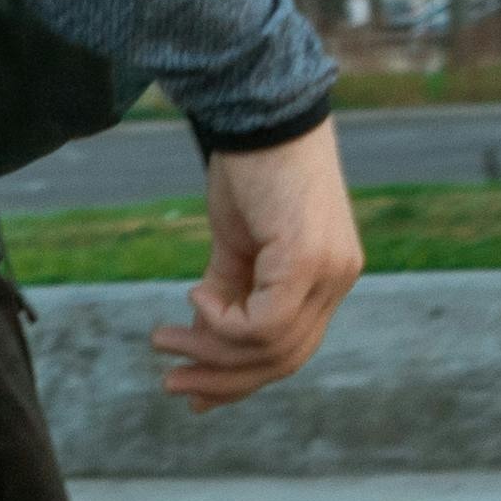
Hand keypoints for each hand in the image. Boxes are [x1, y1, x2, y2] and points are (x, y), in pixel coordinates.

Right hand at [148, 120, 361, 409]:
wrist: (258, 110)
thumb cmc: (249, 167)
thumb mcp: (236, 241)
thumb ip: (228, 290)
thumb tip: (202, 333)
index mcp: (326, 277)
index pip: (290, 349)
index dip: (241, 378)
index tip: (194, 390)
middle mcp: (337, 280)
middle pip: (283, 360)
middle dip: (222, 378)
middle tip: (172, 384)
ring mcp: (329, 273)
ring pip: (271, 348)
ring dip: (210, 351)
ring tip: (163, 339)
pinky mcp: (309, 262)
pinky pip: (263, 325)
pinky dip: (222, 322)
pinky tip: (196, 296)